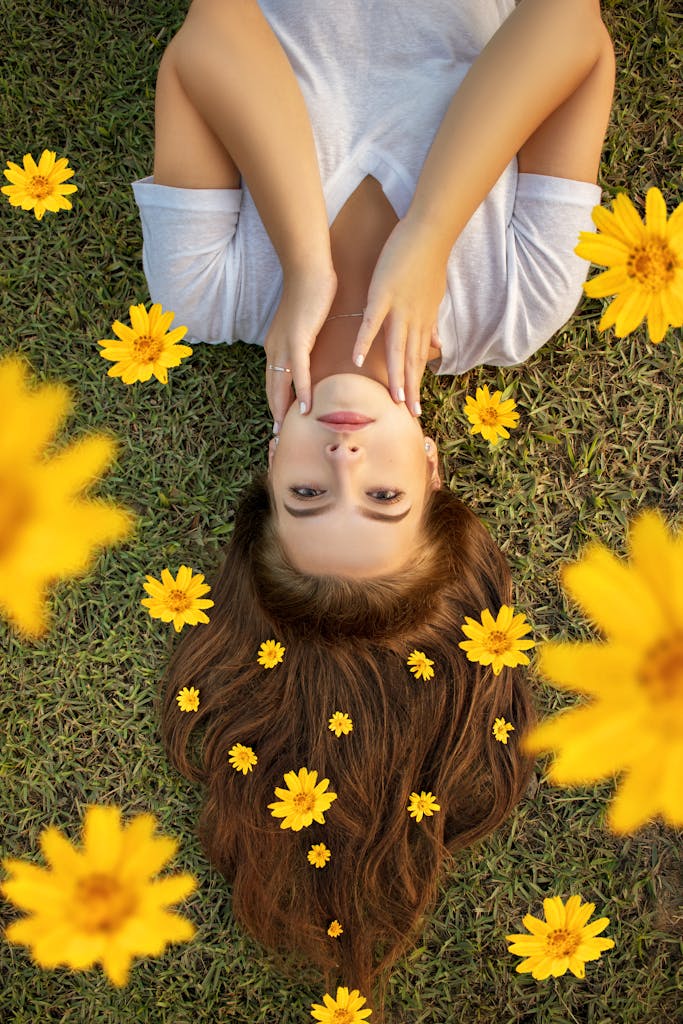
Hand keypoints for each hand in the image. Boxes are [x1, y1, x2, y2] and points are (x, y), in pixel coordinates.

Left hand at [264, 267, 337, 428]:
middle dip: (275, 412)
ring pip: (280, 385)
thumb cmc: (312, 291)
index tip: (281, 421)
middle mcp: (275, 348)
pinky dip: (301, 391)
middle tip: (280, 435)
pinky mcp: (298, 339)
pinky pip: (298, 372)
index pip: (273, 381)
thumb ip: (308, 341)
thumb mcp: (307, 323)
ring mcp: (284, 344)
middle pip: (272, 388)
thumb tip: (316, 354)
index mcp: (276, 345)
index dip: (276, 402)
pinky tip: (306, 408)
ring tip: (289, 429)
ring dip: (284, 409)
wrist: (309, 269)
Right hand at [352, 217, 447, 414]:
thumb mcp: (434, 297)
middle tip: (410, 414)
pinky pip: (372, 322)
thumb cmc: (429, 260)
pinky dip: (365, 341)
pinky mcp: (383, 294)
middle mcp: (413, 320)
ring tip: (392, 399)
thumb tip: (439, 346)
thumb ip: (432, 325)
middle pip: (410, 360)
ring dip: (394, 374)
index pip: (419, 358)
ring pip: (396, 348)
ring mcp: (398, 308)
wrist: (430, 232)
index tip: (416, 405)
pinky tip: (357, 359)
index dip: (417, 381)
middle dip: (410, 388)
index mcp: (422, 321)